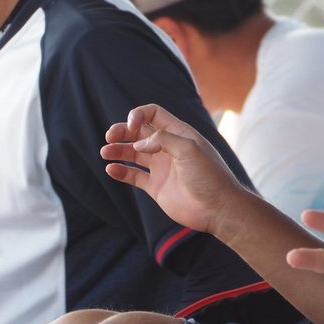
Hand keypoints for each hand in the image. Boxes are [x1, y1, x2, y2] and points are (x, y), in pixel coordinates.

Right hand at [101, 103, 246, 238]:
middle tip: (110, 137)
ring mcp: (162, 168)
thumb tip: (139, 143)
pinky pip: (134, 176)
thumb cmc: (209, 177)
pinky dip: (121, 171)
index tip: (131, 126)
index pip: (154, 114)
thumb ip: (163, 139)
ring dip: (118, 150)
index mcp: (179, 134)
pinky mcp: (157, 187)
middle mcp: (169, 148)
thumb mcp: (189, 149)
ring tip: (105, 152)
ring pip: (133, 154)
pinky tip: (111, 169)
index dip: (139, 115)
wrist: (217, 209)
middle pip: (139, 133)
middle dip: (122, 131)